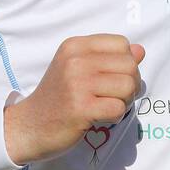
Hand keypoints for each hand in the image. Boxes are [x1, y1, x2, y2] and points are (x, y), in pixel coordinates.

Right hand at [4, 34, 144, 164]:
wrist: (29, 126)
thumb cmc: (58, 97)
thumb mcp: (78, 68)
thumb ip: (109, 57)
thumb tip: (140, 50)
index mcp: (76, 45)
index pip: (122, 44)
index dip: (125, 62)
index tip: (111, 78)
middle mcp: (76, 60)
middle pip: (129, 65)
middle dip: (129, 84)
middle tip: (112, 96)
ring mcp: (77, 83)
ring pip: (128, 86)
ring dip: (124, 101)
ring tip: (106, 106)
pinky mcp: (81, 108)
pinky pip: (119, 108)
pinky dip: (115, 116)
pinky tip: (100, 118)